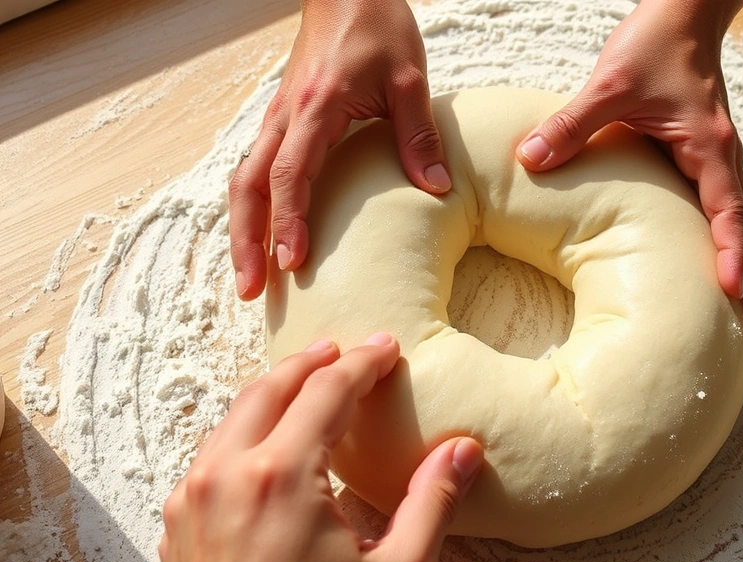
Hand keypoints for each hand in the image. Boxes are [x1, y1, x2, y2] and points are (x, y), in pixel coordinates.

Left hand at [159, 334, 483, 561]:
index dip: (362, 363)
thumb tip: (463, 453)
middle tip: (346, 352)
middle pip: (269, 388)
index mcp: (280, 476)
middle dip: (312, 363)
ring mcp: (192, 499)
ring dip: (274, 394)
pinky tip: (270, 446)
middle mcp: (225, 475)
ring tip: (309, 388)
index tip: (386, 348)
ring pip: (233, 418)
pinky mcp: (178, 525)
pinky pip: (211, 455)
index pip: (327, 390)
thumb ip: (430, 505)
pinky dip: (245, 433)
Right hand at [230, 0, 451, 299]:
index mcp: (315, 109)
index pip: (290, 174)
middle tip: (251, 291)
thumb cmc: (376, 24)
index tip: (291, 262)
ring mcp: (278, 117)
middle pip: (247, 186)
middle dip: (245, 241)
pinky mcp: (282, 118)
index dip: (287, 221)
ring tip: (250, 276)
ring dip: (243, 229)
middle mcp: (285, 116)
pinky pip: (257, 168)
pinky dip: (254, 207)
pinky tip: (264, 233)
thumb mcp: (409, 78)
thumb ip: (417, 135)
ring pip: (244, 179)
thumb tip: (435, 189)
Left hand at [516, 0, 742, 321]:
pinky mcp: (705, 150)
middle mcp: (723, 155)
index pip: (728, 210)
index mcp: (709, 146)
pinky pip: (723, 200)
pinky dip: (727, 231)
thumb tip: (530, 159)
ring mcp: (718, 153)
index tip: (729, 290)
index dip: (731, 251)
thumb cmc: (656, 43)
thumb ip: (572, 124)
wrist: (683, 11)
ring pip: (739, 214)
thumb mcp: (610, 82)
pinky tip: (715, 251)